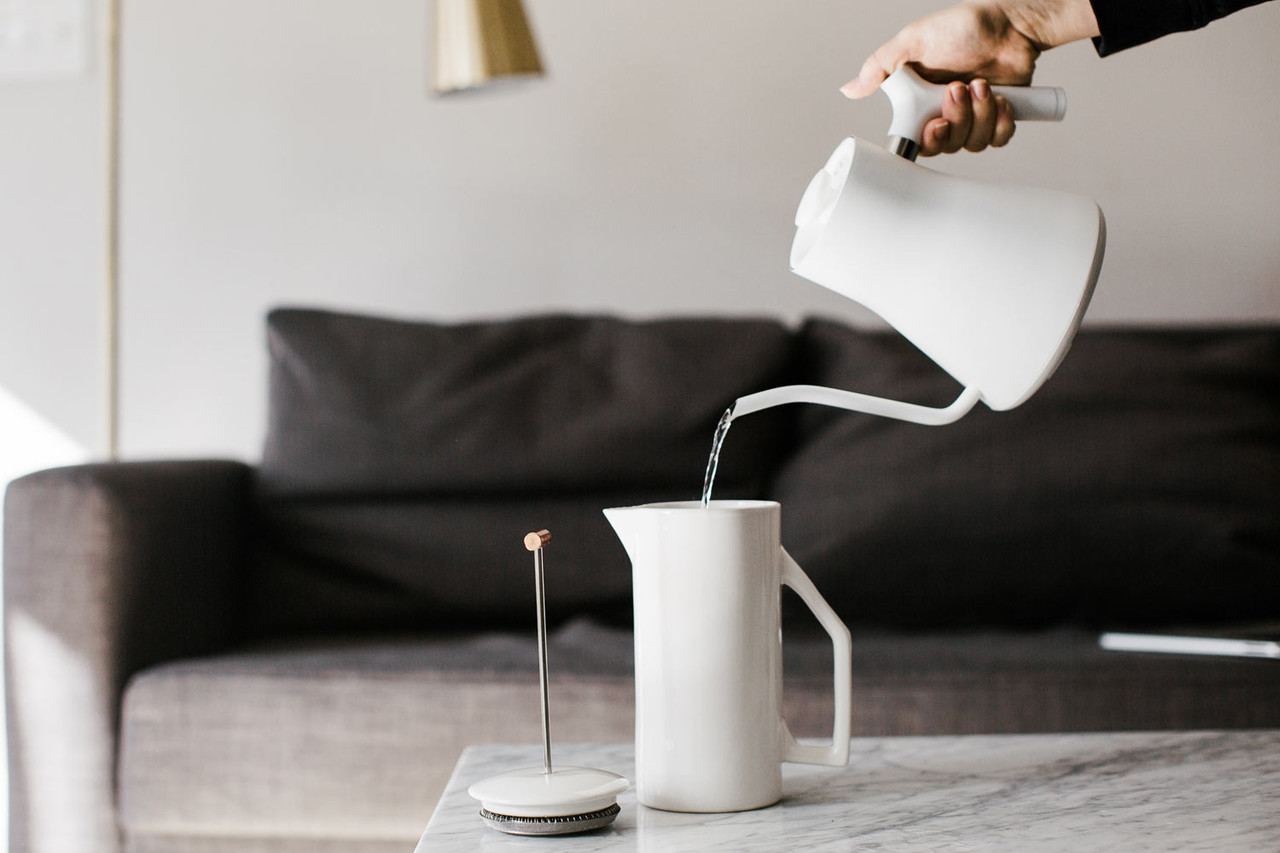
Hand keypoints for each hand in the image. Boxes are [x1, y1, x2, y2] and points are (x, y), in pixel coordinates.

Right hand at [841, 0, 1098, 155]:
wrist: (1009, 24)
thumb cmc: (962, 27)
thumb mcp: (913, 41)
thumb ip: (880, 67)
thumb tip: (850, 88)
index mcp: (918, 103)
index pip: (914, 142)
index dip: (925, 142)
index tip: (934, 126)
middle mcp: (942, 114)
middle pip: (944, 145)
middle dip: (955, 120)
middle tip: (957, 89)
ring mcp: (970, 118)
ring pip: (971, 144)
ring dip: (979, 114)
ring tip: (980, 84)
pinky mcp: (996, 119)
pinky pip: (997, 140)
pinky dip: (1001, 122)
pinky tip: (999, 98)